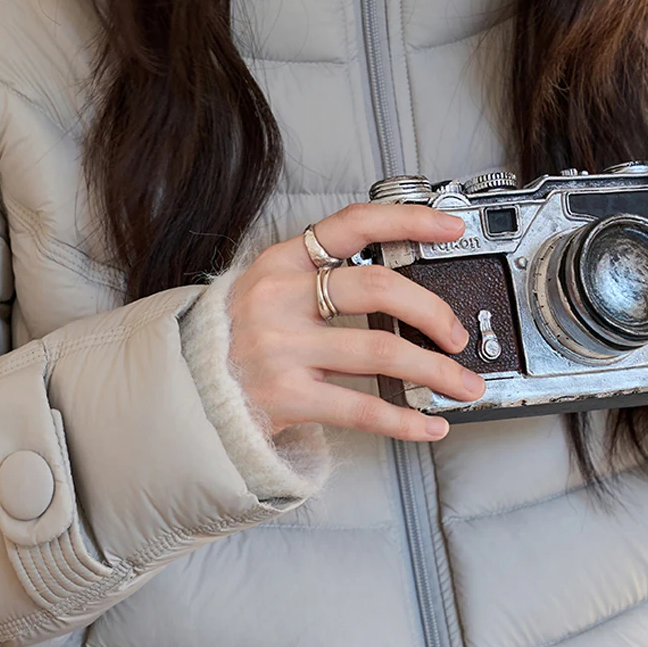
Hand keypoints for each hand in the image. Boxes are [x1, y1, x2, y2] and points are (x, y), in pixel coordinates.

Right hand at [227, 201, 486, 441]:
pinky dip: (405, 420)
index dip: (407, 221)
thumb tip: (406, 289)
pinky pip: (362, 409)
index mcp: (280, 262)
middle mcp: (279, 299)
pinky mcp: (285, 397)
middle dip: (432, 312)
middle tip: (456, 334)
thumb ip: (321, 277)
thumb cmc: (238, 337)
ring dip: (435, 371)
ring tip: (463, 385)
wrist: (185, 388)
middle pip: (377, 288)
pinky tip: (429, 424)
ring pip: (380, 353)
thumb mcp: (268, 288)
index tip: (449, 230)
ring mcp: (281, 349)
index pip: (351, 225)